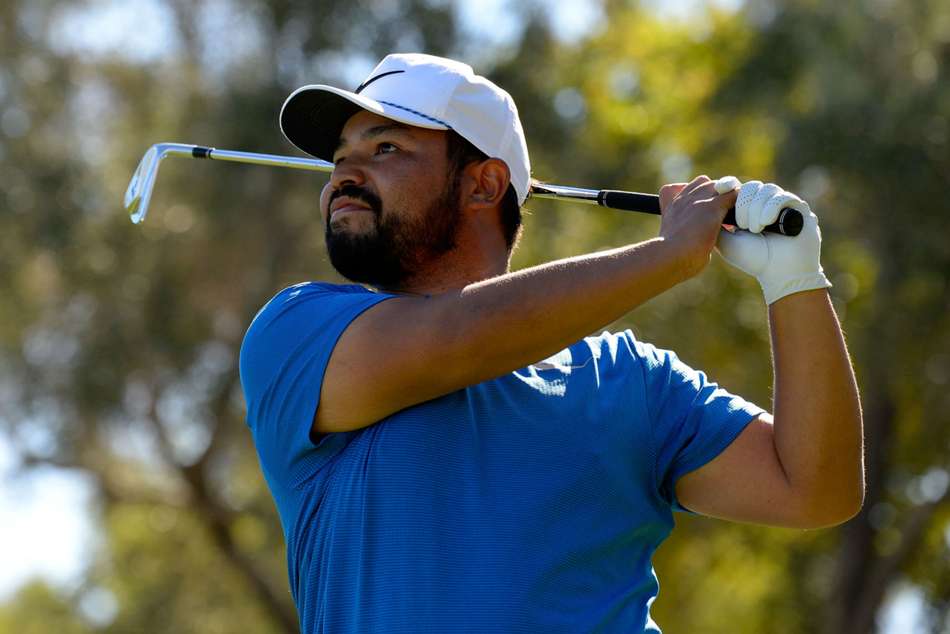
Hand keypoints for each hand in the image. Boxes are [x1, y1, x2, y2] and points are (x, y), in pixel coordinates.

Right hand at [658, 175, 738, 277]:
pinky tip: (739, 220)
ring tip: (732, 217)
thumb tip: (698, 242)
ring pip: (722, 185)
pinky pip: (734, 194)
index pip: (685, 187)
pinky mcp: (712, 206)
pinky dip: (739, 204)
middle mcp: (683, 198)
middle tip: (722, 216)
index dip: (698, 197)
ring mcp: (697, 200)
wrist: (668, 257)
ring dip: (728, 199)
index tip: (702, 214)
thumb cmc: (670, 259)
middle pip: (706, 182)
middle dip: (716, 197)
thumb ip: (684, 233)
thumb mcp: (670, 242)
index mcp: (672, 206)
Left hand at [713, 177, 831, 303]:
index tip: (719, 187)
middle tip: (741, 224)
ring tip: (754, 229)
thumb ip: (714, 221)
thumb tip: (702, 203)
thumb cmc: (753, 259)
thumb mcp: (725, 240)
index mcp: (747, 209)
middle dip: (743, 203)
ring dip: (756, 208)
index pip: (736, 188)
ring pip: (766, 189)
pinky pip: (783, 196)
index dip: (728, 184)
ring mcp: (782, 204)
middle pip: (750, 187)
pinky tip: (766, 222)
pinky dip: (771, 207)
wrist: (779, 273)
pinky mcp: (798, 207)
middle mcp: (765, 203)